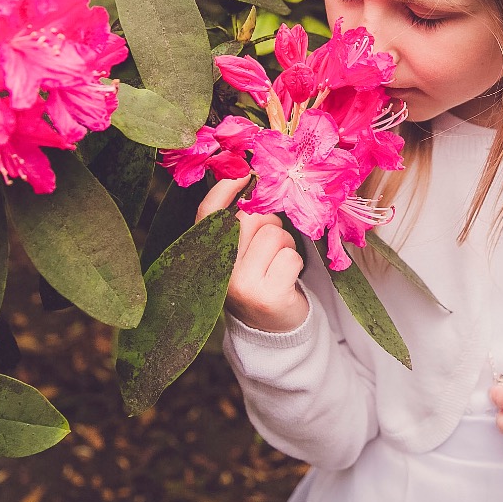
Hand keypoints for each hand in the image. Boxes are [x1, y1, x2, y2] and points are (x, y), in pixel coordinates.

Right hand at [198, 177, 310, 333]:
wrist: (272, 329)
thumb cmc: (258, 277)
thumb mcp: (240, 251)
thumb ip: (239, 221)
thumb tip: (255, 176)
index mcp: (208, 255)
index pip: (207, 213)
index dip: (223, 188)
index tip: (243, 172)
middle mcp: (219, 270)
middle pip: (249, 217)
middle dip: (268, 221)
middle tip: (269, 246)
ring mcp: (242, 285)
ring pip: (274, 233)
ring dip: (285, 243)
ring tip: (277, 263)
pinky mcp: (267, 296)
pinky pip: (290, 255)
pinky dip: (295, 262)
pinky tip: (286, 279)